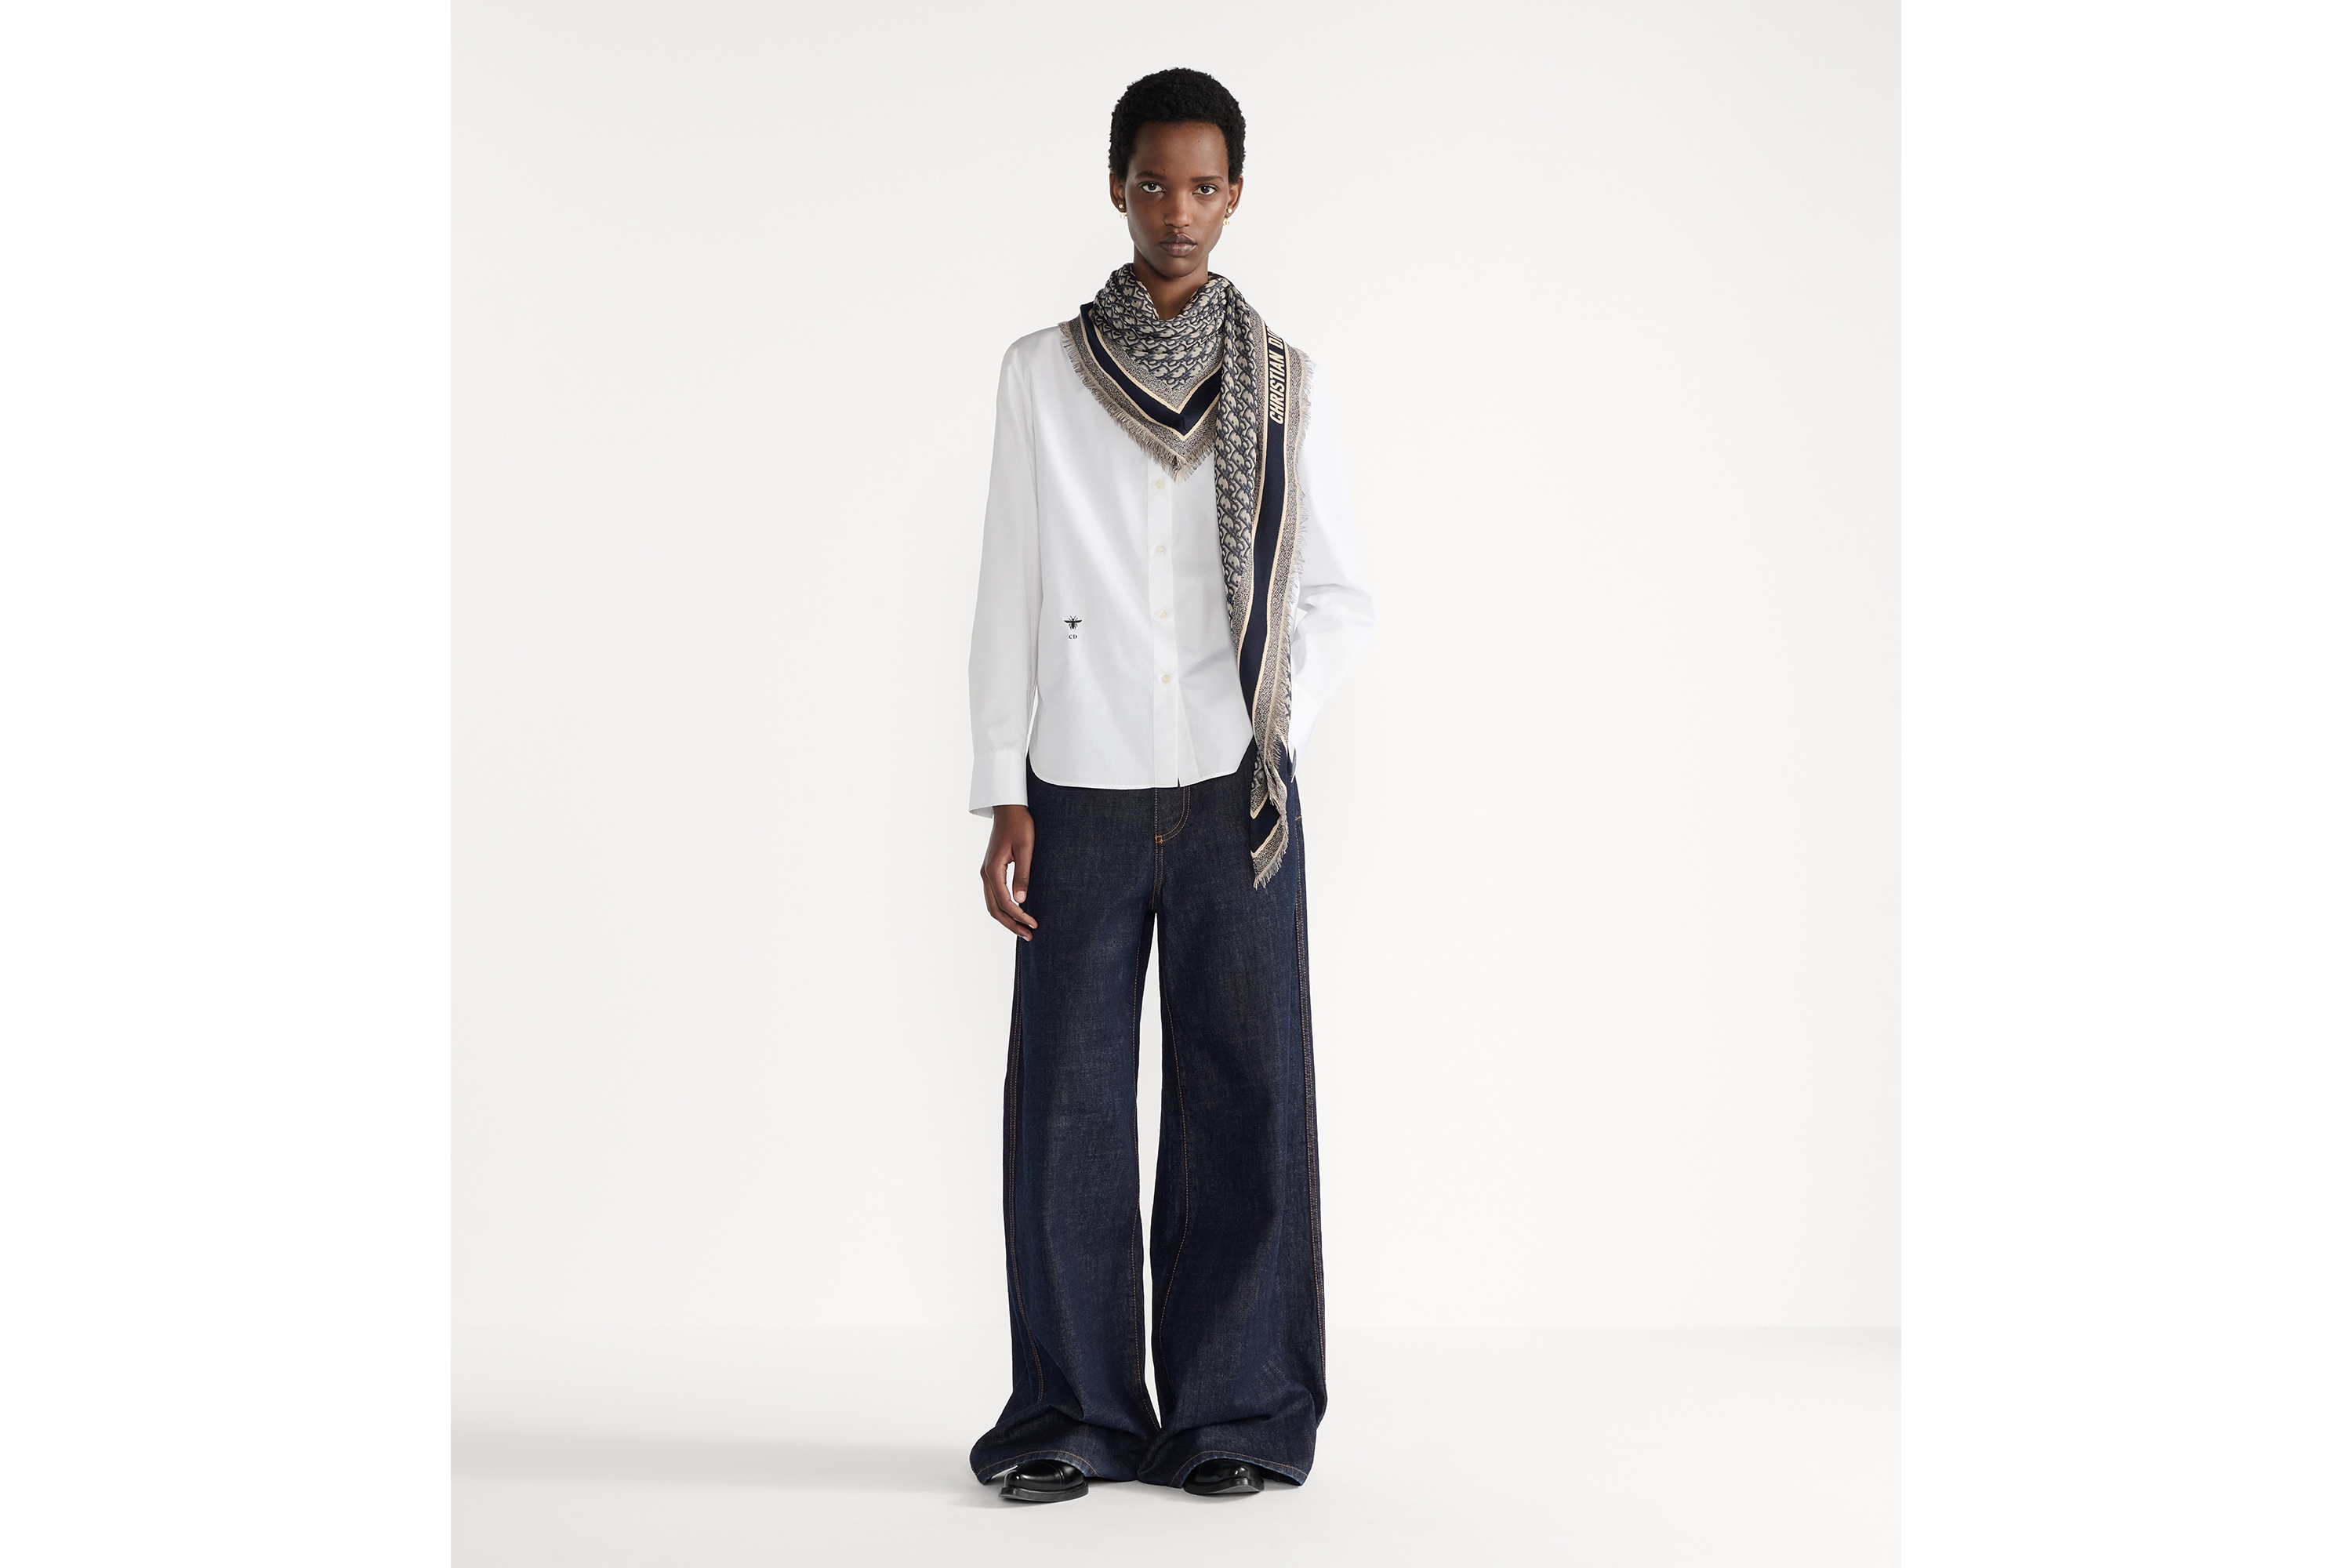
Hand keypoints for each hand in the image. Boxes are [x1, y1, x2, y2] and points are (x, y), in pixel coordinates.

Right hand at [980, 804, 1037, 939]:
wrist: (1009, 808)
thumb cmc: (1020, 825)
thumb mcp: (1026, 849)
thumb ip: (1023, 875)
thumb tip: (1021, 900)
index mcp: (993, 870)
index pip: (1005, 902)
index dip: (1019, 917)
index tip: (1034, 925)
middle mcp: (986, 874)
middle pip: (994, 909)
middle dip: (1011, 924)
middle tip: (1029, 935)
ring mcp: (986, 872)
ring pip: (992, 904)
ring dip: (1006, 919)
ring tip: (1024, 929)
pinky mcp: (991, 870)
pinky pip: (994, 896)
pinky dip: (1003, 908)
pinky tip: (1017, 912)